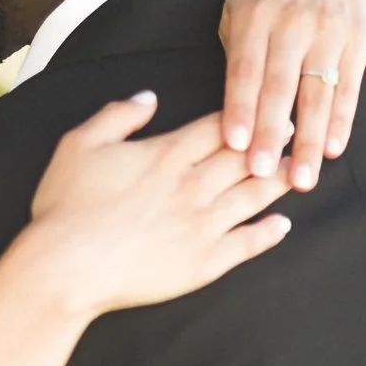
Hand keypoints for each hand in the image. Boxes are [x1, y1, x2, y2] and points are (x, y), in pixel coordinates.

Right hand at [25, 93, 291, 320]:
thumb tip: (149, 98)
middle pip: (245, 157)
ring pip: (253, 195)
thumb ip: (117, 115)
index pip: (218, 127)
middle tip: (296, 133)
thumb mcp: (78, 144)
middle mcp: (193, 184)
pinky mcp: (206, 262)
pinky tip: (281, 225)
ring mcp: (204, 224)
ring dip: (279, 182)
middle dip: (273, 143)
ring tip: (299, 172)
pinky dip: (268, 232)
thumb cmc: (66, 206)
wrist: (66, 267)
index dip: (247, 116)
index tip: (269, 108)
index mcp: (166, 153)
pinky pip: (247, 243)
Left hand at [219, 0, 365, 191]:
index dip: (239, 108)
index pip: (245, 70)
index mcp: (255, 13)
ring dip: (310, 140)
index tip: (234, 146)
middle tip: (263, 174)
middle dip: (272, 133)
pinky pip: (350, 86)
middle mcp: (294, 21)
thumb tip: (236, 112)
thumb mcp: (238, 7)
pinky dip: (342, 120)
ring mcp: (329, 30)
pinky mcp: (357, 38)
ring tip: (303, 179)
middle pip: (281, 87)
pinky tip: (334, 150)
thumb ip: (236, 52)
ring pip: (318, 94)